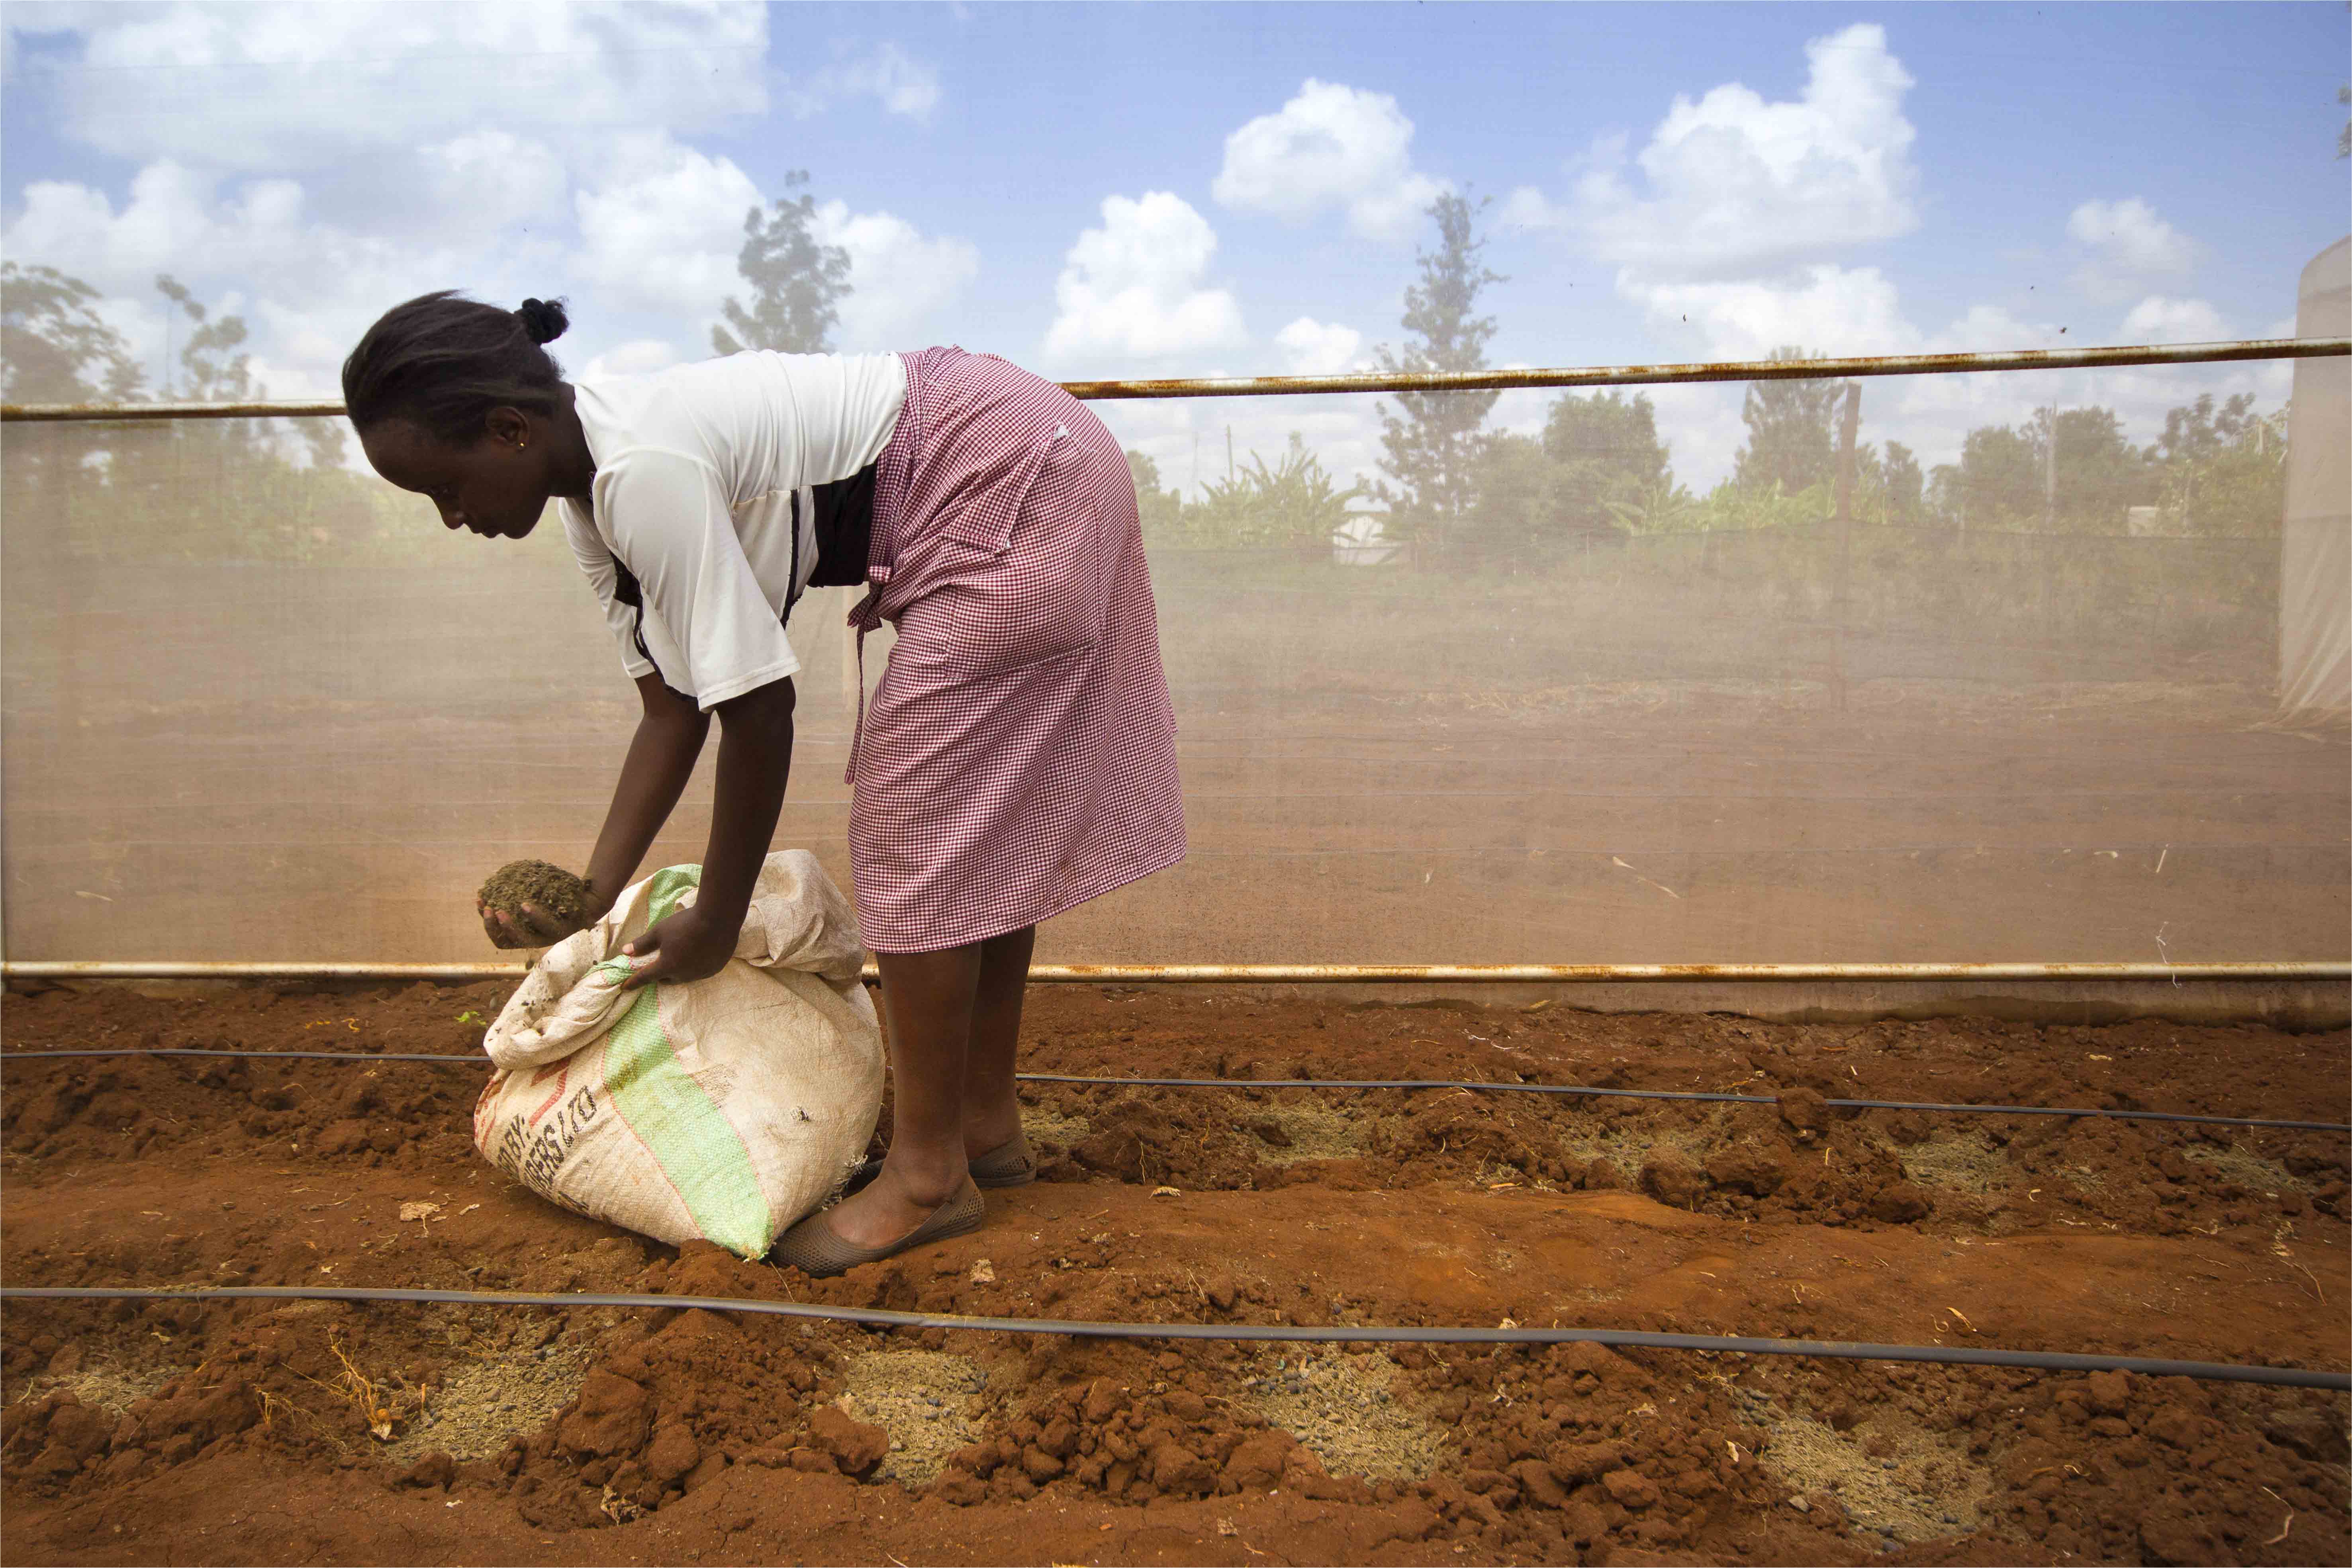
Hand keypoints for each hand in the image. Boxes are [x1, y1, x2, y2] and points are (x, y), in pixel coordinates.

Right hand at [477, 889, 601, 950]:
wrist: (589, 898)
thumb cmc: (558, 896)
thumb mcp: (534, 895)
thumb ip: (516, 895)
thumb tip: (492, 884)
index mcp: (526, 933)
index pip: (499, 936)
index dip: (486, 923)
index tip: (480, 902)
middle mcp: (536, 939)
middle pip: (507, 942)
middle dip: (493, 928)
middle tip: (488, 910)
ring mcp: (551, 937)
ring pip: (526, 939)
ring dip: (509, 927)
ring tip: (500, 912)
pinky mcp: (566, 930)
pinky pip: (548, 926)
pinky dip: (535, 916)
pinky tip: (524, 905)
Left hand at [618, 900, 738, 989]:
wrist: (718, 918)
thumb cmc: (685, 923)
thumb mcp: (659, 931)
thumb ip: (642, 943)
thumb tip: (625, 952)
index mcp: (667, 966)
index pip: (645, 977)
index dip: (633, 982)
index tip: (624, 987)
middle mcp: (684, 975)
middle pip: (666, 980)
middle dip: (659, 976)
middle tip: (656, 967)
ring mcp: (701, 974)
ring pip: (683, 977)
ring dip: (677, 972)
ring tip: (677, 960)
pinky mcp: (714, 969)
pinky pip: (699, 973)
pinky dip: (693, 968)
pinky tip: (695, 957)